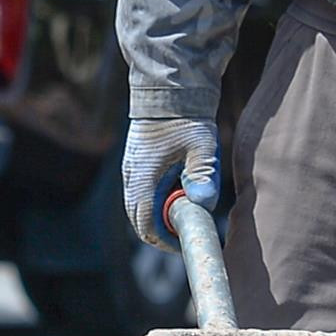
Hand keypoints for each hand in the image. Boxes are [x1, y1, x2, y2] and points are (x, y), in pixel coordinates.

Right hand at [122, 118, 220, 247]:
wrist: (170, 91)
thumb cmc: (186, 118)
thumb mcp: (201, 146)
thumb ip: (202, 174)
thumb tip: (203, 203)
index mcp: (143, 177)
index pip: (145, 224)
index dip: (164, 240)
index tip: (185, 244)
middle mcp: (131, 177)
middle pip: (139, 220)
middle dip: (161, 232)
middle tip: (187, 234)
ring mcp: (132, 170)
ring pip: (139, 207)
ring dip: (159, 216)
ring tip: (185, 213)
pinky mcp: (138, 164)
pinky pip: (142, 193)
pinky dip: (157, 202)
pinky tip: (178, 195)